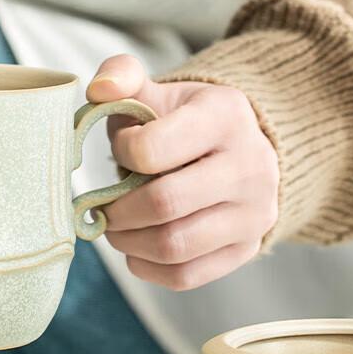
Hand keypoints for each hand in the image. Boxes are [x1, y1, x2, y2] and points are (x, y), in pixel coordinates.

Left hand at [87, 54, 278, 290]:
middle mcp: (250, 166)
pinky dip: (147, 267)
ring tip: (116, 227)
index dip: (121, 154)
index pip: (151, 149)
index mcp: (225, 116)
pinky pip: (185, 276)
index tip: (121, 152)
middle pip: (163, 204)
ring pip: (173, 246)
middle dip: (117, 211)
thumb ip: (122, 77)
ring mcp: (254, 213)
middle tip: (102, 208)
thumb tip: (98, 89)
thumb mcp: (157, 92)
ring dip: (128, 242)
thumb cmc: (182, 125)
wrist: (237, 153)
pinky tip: (137, 249)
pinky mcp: (246, 249)